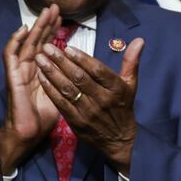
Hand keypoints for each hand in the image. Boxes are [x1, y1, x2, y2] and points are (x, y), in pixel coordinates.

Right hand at [0, 5, 62, 172]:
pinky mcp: (13, 75)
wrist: (29, 132)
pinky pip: (10, 54)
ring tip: (44, 13)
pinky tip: (23, 29)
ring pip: (27, 42)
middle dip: (46, 24)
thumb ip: (72, 82)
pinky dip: (15, 40)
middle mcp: (31, 67)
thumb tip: (88, 75)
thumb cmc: (45, 117)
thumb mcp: (65, 96)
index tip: (64, 19)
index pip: (48, 46)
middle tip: (55, 8)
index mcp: (43, 71)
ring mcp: (21, 70)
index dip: (54, 32)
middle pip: (38, 40)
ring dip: (35, 27)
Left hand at [36, 38, 142, 175]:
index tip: (68, 48)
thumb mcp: (131, 85)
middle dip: (61, 62)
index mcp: (116, 89)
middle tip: (47, 48)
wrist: (119, 141)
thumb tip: (139, 40)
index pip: (97, 71)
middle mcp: (102, 100)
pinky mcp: (77, 122)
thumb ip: (131, 61)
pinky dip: (50, 89)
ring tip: (40, 59)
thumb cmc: (123, 108)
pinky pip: (61, 103)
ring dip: (52, 73)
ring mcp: (88, 112)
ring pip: (68, 89)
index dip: (82, 59)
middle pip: (79, 78)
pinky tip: (42, 77)